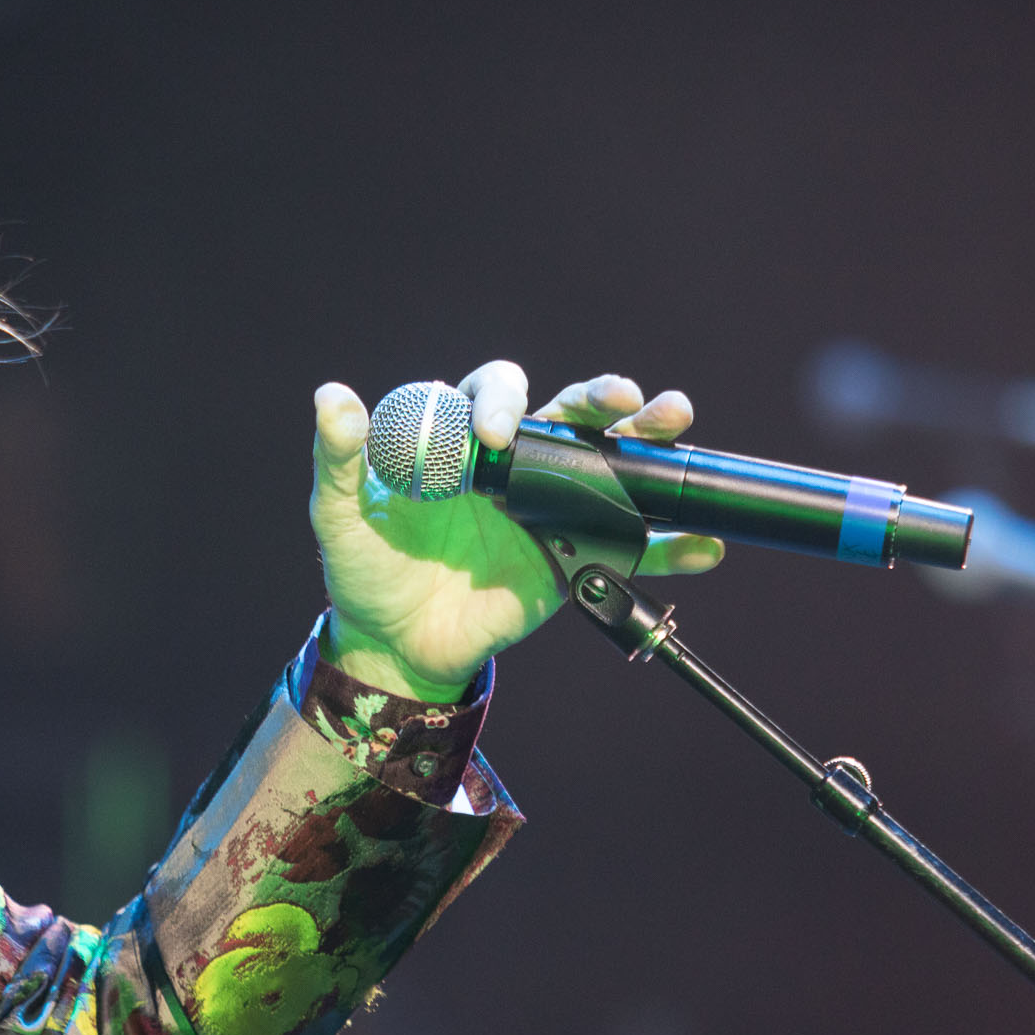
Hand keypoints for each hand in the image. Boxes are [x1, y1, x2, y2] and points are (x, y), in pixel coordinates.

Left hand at [310, 363, 723, 700]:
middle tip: (625, 396)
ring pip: (609, 462)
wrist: (393, 643)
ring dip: (649, 441)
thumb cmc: (365, 564)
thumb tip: (331, 398)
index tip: (493, 435)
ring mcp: (551, 507)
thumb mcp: (339, 511)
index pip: (494, 392)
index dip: (500, 401)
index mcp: (463, 436)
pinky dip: (669, 548)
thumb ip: (339, 455)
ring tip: (674, 421)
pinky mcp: (572, 558)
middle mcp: (515, 461)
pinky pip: (626, 547)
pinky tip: (703, 546)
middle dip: (603, 395)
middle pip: (570, 411)